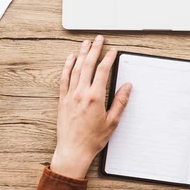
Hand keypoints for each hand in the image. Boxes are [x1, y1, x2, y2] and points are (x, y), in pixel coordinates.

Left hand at [50, 35, 131, 178]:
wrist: (73, 150)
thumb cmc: (92, 139)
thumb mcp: (112, 122)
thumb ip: (120, 102)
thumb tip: (127, 87)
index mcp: (95, 97)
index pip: (103, 71)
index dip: (108, 58)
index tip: (112, 51)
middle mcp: (81, 93)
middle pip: (88, 65)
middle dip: (95, 49)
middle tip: (99, 39)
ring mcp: (70, 95)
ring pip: (76, 68)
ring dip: (81, 54)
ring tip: (86, 43)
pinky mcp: (62, 100)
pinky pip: (64, 78)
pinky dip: (67, 66)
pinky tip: (70, 59)